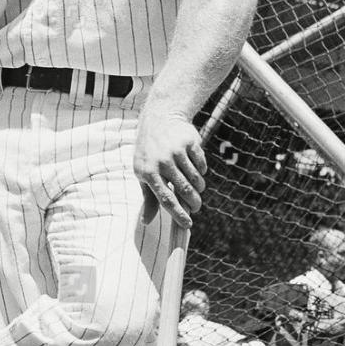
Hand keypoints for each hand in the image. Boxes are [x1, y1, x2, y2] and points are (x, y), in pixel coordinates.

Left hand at [133, 107, 205, 228]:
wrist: (159, 120)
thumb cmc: (149, 154)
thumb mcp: (143, 174)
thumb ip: (148, 198)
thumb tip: (146, 222)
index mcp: (148, 172)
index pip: (165, 199)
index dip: (178, 214)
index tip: (187, 225)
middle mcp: (162, 162)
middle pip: (184, 190)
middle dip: (194, 203)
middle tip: (196, 207)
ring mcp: (177, 151)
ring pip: (196, 179)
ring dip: (199, 188)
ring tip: (196, 189)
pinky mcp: (190, 142)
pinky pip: (201, 165)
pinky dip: (201, 171)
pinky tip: (195, 169)